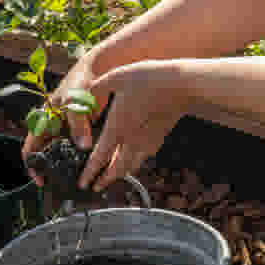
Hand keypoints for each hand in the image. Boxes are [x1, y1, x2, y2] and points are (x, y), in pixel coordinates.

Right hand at [22, 51, 98, 185]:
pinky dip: (83, 156)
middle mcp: (54, 127)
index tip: (41, 182)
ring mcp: (68, 129)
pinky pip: (79, 147)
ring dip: (70, 164)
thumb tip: (83, 147)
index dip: (32, 167)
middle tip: (63, 184)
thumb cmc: (80, 82)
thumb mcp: (75, 103)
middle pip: (47, 155)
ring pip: (64, 153)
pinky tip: (92, 164)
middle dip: (52, 170)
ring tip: (78, 178)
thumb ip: (78, 124)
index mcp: (43, 121)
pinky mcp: (83, 130)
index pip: (30, 149)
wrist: (99, 70)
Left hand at [79, 60, 187, 191]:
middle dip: (105, 180)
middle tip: (97, 187)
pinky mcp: (159, 136)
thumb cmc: (149, 80)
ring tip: (114, 177)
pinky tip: (135, 159)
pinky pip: (144, 156)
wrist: (182, 86)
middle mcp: (132, 139)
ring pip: (132, 165)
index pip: (100, 157)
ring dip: (121, 173)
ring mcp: (148, 140)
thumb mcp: (115, 78)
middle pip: (117, 168)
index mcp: (118, 127)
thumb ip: (97, 87)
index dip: (90, 173)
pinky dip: (135, 162)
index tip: (83, 184)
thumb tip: (84, 92)